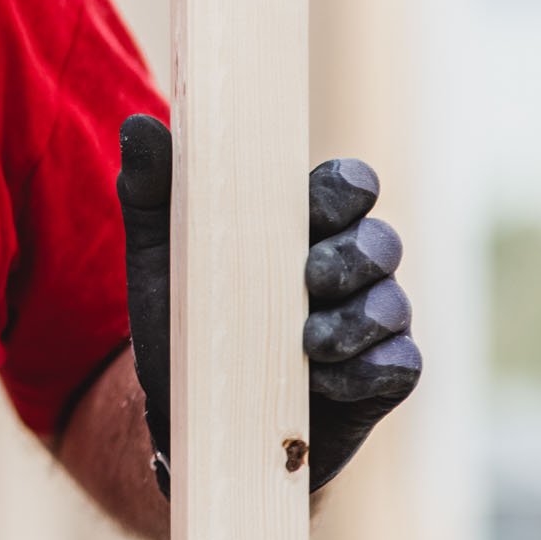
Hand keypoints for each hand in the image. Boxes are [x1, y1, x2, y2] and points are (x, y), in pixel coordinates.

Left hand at [115, 114, 421, 494]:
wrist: (189, 414)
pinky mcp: (379, 378)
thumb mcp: (156, 256)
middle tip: (309, 278)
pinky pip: (400, 365)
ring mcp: (370, 323)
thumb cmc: (181, 320)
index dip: (346, 188)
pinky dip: (363, 372)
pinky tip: (320, 382)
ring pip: (393, 304)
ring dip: (353, 320)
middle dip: (351, 257)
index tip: (312, 207)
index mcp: (302, 225)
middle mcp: (348, 267)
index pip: (350, 184)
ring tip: (304, 341)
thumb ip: (150, 191)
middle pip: (383, 241)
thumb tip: (140, 125)